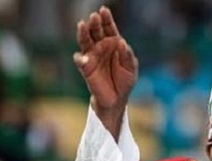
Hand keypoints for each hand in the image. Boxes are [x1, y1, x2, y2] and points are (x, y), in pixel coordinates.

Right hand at [73, 6, 136, 136]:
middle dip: (94, 23)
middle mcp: (101, 46)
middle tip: (94, 16)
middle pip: (95, 31)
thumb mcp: (131, 69)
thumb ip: (127, 56)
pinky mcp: (86, 68)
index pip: (109, 28)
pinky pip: (80, 61)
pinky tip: (82, 58)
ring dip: (83, 33)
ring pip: (85, 41)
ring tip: (82, 24)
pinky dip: (80, 59)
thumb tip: (121, 42)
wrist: (117, 99)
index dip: (107, 19)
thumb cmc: (125, 81)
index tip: (104, 10)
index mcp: (113, 43)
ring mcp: (92, 56)